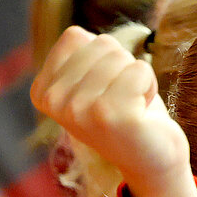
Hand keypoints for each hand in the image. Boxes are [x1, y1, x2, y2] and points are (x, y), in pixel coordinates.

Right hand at [30, 27, 195, 196]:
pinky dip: (150, 85)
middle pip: (102, 44)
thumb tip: (76, 33)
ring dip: (137, 78)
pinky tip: (143, 113)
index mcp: (43, 92)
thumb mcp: (92, 79)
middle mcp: (55, 102)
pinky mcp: (112, 115)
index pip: (76, 36)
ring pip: (121, 56)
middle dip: (122, 68)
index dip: (103, 57)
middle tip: (124, 102)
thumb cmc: (127, 113)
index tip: (105, 90)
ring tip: (133, 108)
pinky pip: (140, 69)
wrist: (154, 163)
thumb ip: (78, 54)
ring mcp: (80, 110)